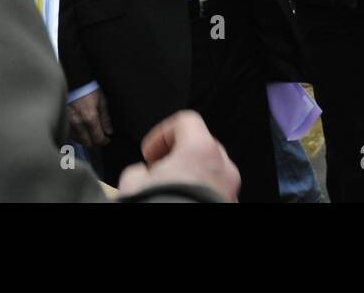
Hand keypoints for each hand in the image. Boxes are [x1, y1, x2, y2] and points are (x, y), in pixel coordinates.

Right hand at [67, 88, 112, 146]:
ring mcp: (69, 122)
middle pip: (87, 142)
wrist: (74, 80)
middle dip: (95, 142)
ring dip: (85, 139)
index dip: (104, 141)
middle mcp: (78, 122)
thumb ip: (105, 118)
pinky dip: (77, 135)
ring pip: (78, 140)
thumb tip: (109, 131)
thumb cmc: (89, 88)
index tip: (107, 139)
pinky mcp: (63, 120)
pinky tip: (81, 130)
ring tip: (91, 134)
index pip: (98, 138)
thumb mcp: (102, 101)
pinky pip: (70, 133)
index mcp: (90, 117)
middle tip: (100, 137)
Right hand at [117, 110, 240, 201]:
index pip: (185, 121)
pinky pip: (215, 193)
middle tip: (158, 170)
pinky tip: (182, 205)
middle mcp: (222, 165)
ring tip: (170, 192)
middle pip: (201, 145)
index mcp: (201, 148)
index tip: (148, 154)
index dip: (161, 134)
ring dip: (191, 176)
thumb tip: (143, 174)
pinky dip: (200, 194)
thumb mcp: (133, 183)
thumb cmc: (158, 205)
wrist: (180, 242)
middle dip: (178, 155)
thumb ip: (139, 170)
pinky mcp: (230, 206)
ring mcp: (230, 188)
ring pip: (211, 171)